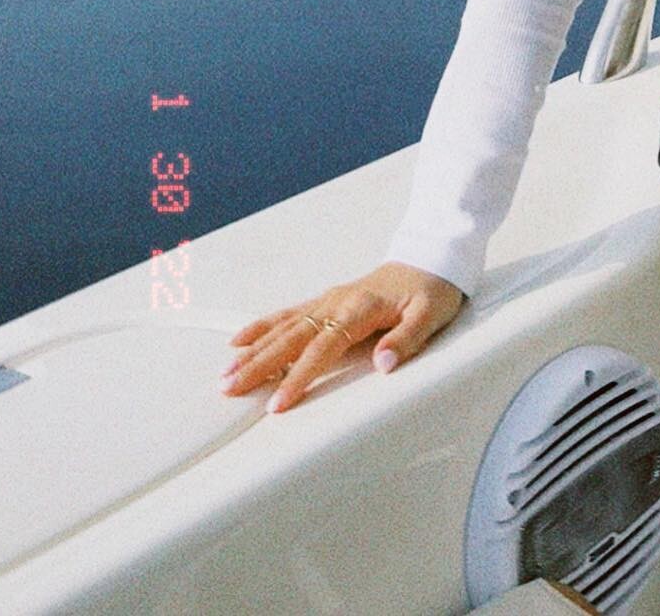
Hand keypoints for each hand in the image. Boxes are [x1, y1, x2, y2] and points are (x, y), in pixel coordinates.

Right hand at [219, 261, 465, 413]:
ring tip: (227, 374)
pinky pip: (288, 314)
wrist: (430, 257)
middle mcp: (338, 301)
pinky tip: (240, 340)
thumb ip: (408, 339)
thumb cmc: (432, 288)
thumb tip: (384, 364)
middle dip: (259, 364)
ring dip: (254, 350)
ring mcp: (329, 299)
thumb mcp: (431, 314)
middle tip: (230, 389)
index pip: (323, 347)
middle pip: (292, 336)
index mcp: (361, 308)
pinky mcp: (327, 300)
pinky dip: (262, 326)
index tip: (278, 402)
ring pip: (284, 326)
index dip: (299, 376)